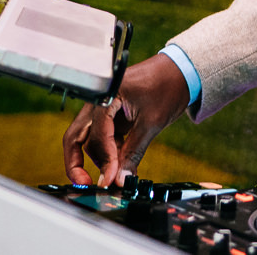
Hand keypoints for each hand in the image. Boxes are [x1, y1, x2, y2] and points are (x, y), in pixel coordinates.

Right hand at [64, 54, 190, 186]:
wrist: (180, 71)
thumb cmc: (167, 86)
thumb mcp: (151, 123)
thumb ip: (133, 153)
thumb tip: (120, 180)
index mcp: (107, 95)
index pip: (98, 134)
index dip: (104, 160)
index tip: (109, 180)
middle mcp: (98, 101)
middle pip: (76, 137)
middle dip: (76, 163)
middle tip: (86, 184)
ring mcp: (103, 108)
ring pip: (89, 140)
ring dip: (100, 159)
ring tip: (116, 176)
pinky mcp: (111, 115)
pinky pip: (103, 138)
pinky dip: (109, 153)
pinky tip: (121, 166)